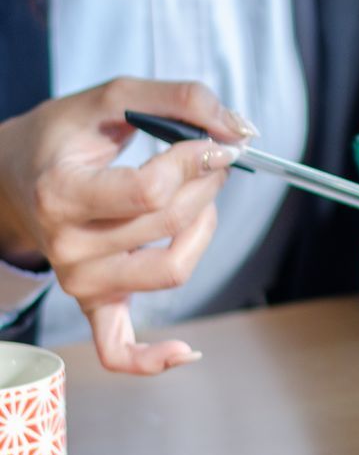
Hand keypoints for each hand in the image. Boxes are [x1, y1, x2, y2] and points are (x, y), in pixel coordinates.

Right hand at [0, 77, 254, 374]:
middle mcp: (66, 245)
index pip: (150, 191)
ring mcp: (79, 280)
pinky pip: (117, 348)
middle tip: (210, 158)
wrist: (15, 175)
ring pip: (173, 269)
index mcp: (62, 193)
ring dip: (204, 228)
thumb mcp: (115, 96)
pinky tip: (185, 352)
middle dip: (208, 182)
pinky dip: (149, 358)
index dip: (195, 160)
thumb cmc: (65, 135)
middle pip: (170, 223)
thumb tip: (239, 129)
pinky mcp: (93, 302)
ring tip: (197, 199)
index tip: (209, 140)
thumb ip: (182, 100)